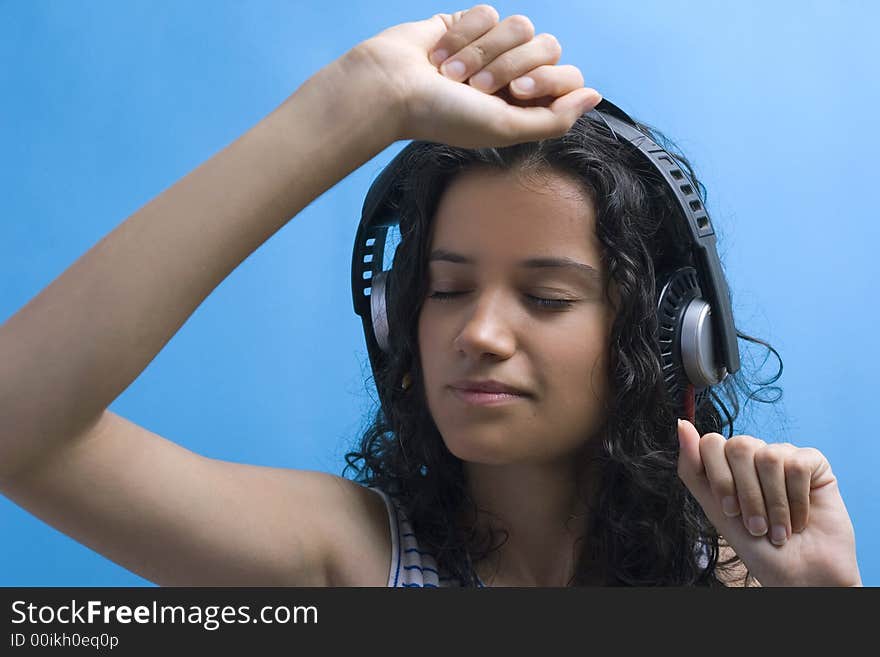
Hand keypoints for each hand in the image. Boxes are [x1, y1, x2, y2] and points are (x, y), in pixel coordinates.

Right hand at [353, 4, 600, 148]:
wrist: (392, 88)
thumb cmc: (443, 116)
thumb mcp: (505, 129)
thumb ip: (555, 119)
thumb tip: (595, 96)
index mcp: (525, 105)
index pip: (568, 76)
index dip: (547, 79)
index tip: (516, 91)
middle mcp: (512, 75)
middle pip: (547, 46)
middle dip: (511, 64)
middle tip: (478, 86)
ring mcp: (491, 48)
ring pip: (519, 25)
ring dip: (483, 52)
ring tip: (452, 73)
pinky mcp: (468, 24)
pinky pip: (488, 12)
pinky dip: (463, 35)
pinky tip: (440, 53)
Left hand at [676, 419, 861, 585]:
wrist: (799, 575)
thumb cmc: (757, 546)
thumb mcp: (715, 509)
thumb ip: (693, 468)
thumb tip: (682, 424)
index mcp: (727, 463)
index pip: (711, 443)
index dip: (720, 479)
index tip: (731, 512)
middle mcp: (754, 454)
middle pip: (739, 446)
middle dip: (746, 494)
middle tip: (757, 526)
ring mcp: (784, 455)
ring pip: (769, 457)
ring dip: (773, 504)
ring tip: (779, 530)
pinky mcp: (814, 462)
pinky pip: (798, 465)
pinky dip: (797, 500)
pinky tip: (800, 520)